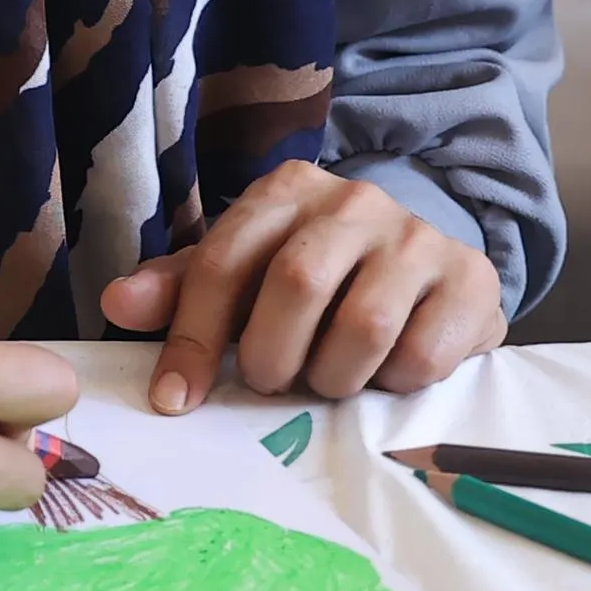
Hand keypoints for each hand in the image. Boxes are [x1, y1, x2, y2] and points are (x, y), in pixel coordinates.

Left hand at [100, 159, 504, 414]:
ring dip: (334, 376)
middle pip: (296, 286)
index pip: (225, 262)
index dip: (195, 338)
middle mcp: (354, 201)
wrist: (425, 264)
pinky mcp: (472, 280)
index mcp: (286, 190)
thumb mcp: (244, 272)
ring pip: (363, 326)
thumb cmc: (316, 274)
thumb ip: (181, 288)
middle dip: (272, 356)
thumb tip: (118, 303)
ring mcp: (419, 237)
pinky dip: (392, 383)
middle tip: (273, 382)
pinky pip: (422, 356)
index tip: (175, 399)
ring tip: (329, 376)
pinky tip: (386, 371)